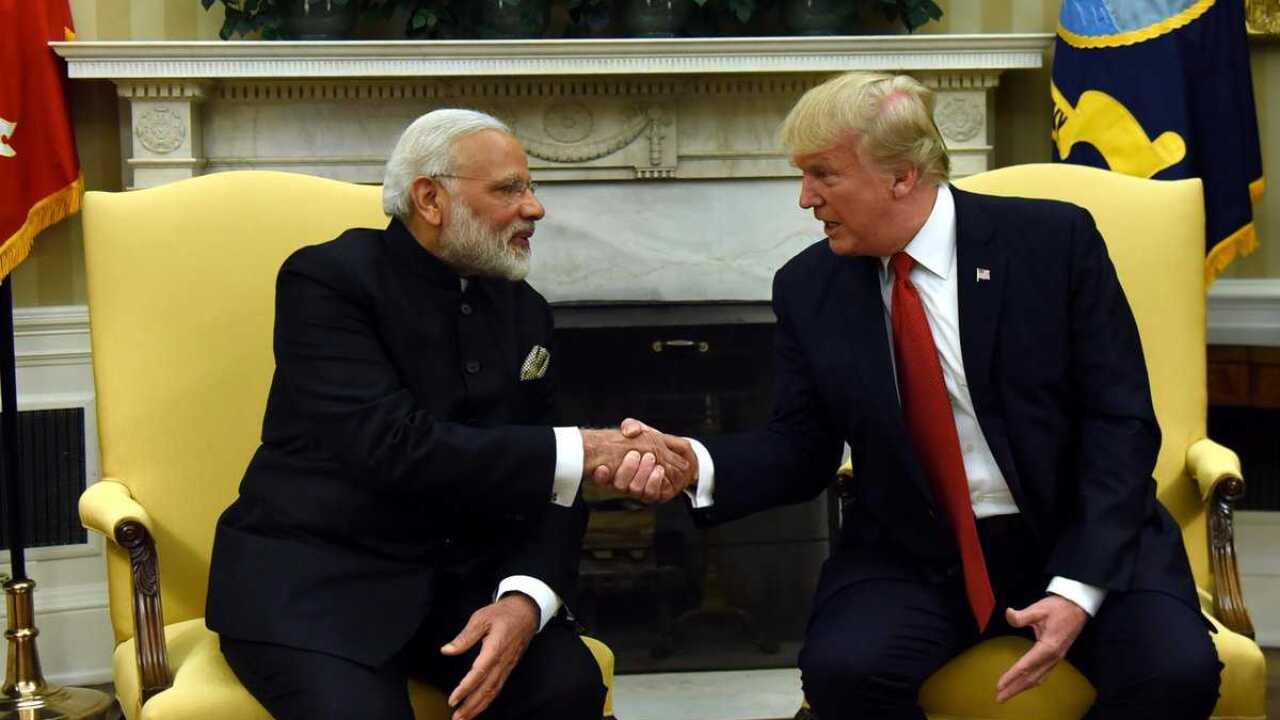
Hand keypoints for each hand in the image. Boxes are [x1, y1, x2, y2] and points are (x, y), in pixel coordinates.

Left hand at [441, 593, 538, 719]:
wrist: (526, 612)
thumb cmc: (503, 613)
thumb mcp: (481, 618)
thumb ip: (464, 637)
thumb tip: (446, 650)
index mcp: (496, 647)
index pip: (479, 672)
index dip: (466, 688)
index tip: (453, 700)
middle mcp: (503, 661)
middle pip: (487, 688)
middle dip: (471, 705)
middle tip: (456, 718)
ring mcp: (507, 666)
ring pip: (493, 691)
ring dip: (478, 707)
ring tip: (464, 718)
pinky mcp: (509, 668)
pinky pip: (498, 688)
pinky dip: (487, 700)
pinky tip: (478, 707)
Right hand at [590, 418, 697, 502]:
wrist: (673, 454)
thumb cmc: (650, 443)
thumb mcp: (641, 430)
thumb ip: (632, 426)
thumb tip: (629, 431)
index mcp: (615, 468)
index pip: (601, 477)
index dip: (600, 476)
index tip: (603, 467)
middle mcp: (624, 482)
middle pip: (618, 484)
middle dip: (627, 469)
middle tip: (636, 454)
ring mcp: (638, 490)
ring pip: (634, 489)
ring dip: (642, 473)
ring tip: (650, 457)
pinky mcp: (652, 494)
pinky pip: (650, 494)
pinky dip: (654, 480)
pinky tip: (659, 469)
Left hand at [995, 595, 1088, 702]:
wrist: (1077, 607)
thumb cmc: (1058, 608)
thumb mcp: (1039, 609)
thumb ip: (1022, 615)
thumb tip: (1009, 614)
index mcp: (1048, 647)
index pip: (1026, 665)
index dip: (1012, 676)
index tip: (999, 685)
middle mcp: (1053, 657)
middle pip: (1031, 678)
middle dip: (1014, 688)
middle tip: (999, 698)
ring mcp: (1056, 658)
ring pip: (1037, 678)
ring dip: (1022, 688)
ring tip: (1007, 695)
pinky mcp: (1056, 657)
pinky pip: (1043, 674)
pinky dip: (1032, 682)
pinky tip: (1024, 685)